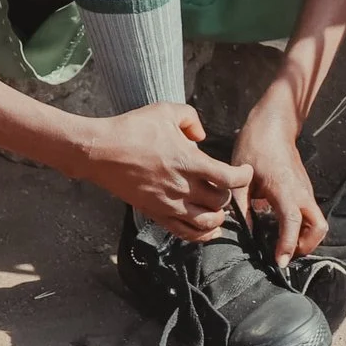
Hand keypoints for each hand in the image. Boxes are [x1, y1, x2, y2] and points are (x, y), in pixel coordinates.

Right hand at [79, 103, 250, 241]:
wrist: (100, 151)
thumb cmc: (132, 128)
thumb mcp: (165, 111)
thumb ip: (191, 119)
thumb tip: (201, 137)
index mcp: (188, 162)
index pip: (228, 178)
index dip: (244, 176)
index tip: (245, 170)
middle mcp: (181, 187)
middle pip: (220, 202)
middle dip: (228, 194)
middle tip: (226, 186)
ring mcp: (168, 204)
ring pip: (206, 223)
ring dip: (218, 217)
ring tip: (219, 208)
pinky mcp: (155, 213)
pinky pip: (185, 233)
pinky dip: (201, 235)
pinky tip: (209, 229)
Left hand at [233, 95, 322, 269]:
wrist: (273, 125)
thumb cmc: (255, 147)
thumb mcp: (241, 179)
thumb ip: (242, 208)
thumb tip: (245, 233)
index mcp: (285, 189)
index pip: (293, 223)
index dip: (287, 245)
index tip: (279, 262)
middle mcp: (302, 192)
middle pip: (319, 228)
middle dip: (305, 246)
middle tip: (284, 254)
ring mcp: (306, 190)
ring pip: (317, 222)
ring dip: (305, 238)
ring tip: (282, 244)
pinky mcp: (305, 188)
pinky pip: (311, 214)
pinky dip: (303, 227)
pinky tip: (281, 228)